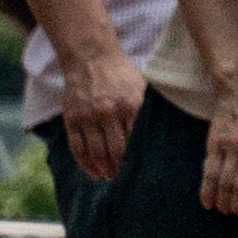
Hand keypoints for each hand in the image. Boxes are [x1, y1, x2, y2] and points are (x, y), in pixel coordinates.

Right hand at [53, 52, 140, 182]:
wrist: (91, 58)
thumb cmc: (121, 74)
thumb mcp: (141, 86)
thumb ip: (148, 108)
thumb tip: (165, 129)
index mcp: (131, 104)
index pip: (136, 140)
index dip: (139, 158)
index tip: (143, 170)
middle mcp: (109, 112)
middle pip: (115, 151)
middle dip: (119, 169)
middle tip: (123, 179)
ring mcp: (88, 117)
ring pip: (95, 153)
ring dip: (102, 170)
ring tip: (108, 178)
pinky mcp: (72, 119)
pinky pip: (77, 148)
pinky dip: (84, 164)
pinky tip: (92, 172)